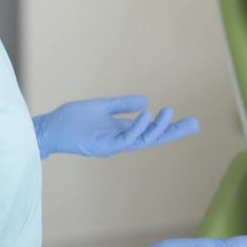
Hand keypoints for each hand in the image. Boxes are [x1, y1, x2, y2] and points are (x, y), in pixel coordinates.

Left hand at [33, 95, 199, 158]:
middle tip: (195, 123)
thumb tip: (147, 101)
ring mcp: (113, 145)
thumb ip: (123, 104)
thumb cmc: (72, 119)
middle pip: (153, 138)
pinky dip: (138, 127)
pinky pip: (126, 138)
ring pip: (143, 140)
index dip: (170, 127)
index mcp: (122, 131)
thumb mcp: (102, 106)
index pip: (151, 130)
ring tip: (170, 113)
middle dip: (174, 132)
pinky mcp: (103, 145)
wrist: (51, 127)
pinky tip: (147, 114)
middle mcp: (121, 141)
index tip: (190, 121)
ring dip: (157, 127)